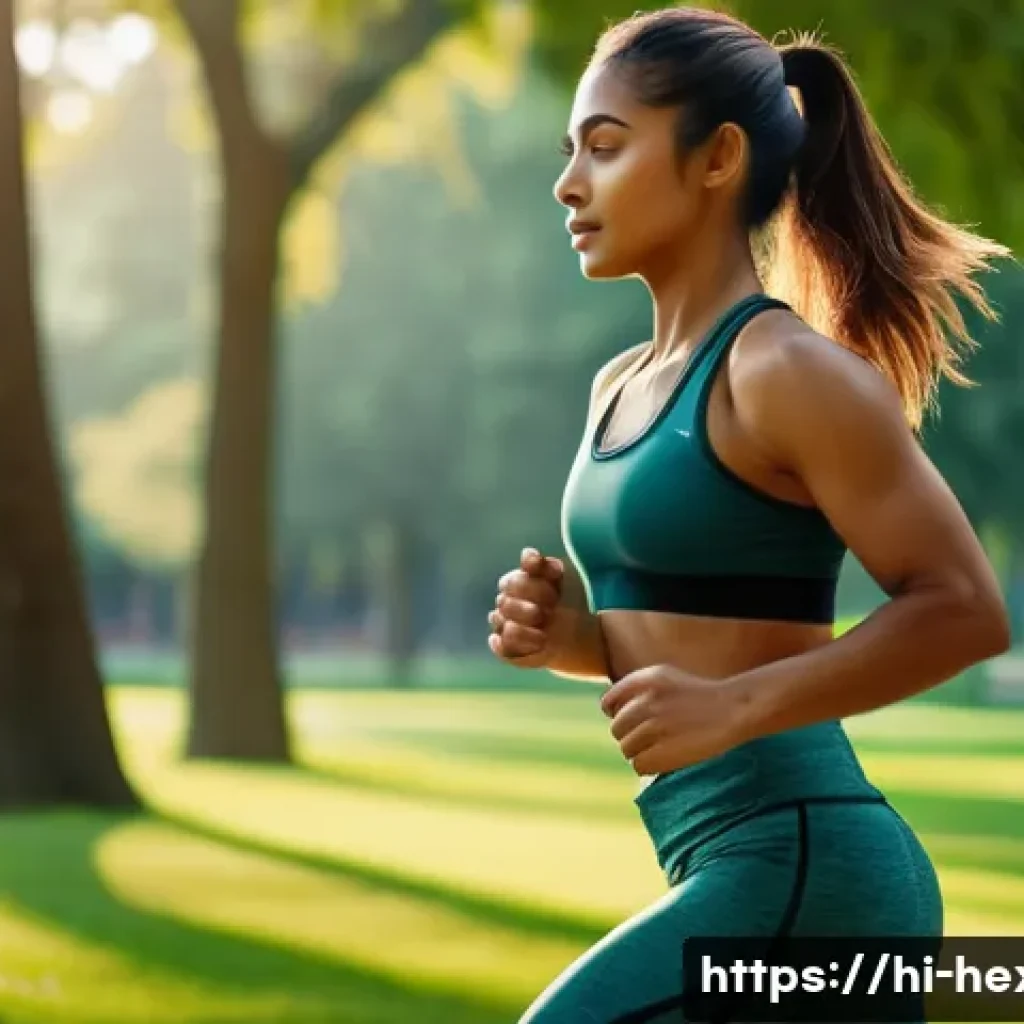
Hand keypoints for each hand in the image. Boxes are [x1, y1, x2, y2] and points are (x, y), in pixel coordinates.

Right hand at [488, 547, 565, 667]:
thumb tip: (528, 554)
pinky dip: (519, 644)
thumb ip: (545, 565)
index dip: (532, 588)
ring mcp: (502, 624)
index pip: (512, 582)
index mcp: (514, 583)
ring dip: (525, 628)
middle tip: (550, 613)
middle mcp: (504, 603)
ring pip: (502, 624)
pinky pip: (501, 646)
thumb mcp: (560, 580)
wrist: (572, 632)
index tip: (555, 595)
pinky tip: (538, 643)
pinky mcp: (504, 647)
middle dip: (528, 609)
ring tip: (545, 634)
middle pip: (504, 602)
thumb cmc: (562, 601)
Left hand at [599, 665, 749, 773]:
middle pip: (617, 729)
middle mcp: (646, 700)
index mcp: (644, 680)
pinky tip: (664, 760)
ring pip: (626, 749)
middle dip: (630, 736)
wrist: (733, 709)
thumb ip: (638, 689)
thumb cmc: (701, 696)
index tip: (631, 723)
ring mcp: (654, 726)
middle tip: (651, 740)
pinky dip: (649, 766)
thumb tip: (610, 710)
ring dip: (640, 753)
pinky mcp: (662, 751)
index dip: (616, 716)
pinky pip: (638, 765)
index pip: (609, 703)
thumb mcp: (667, 678)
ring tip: (661, 749)